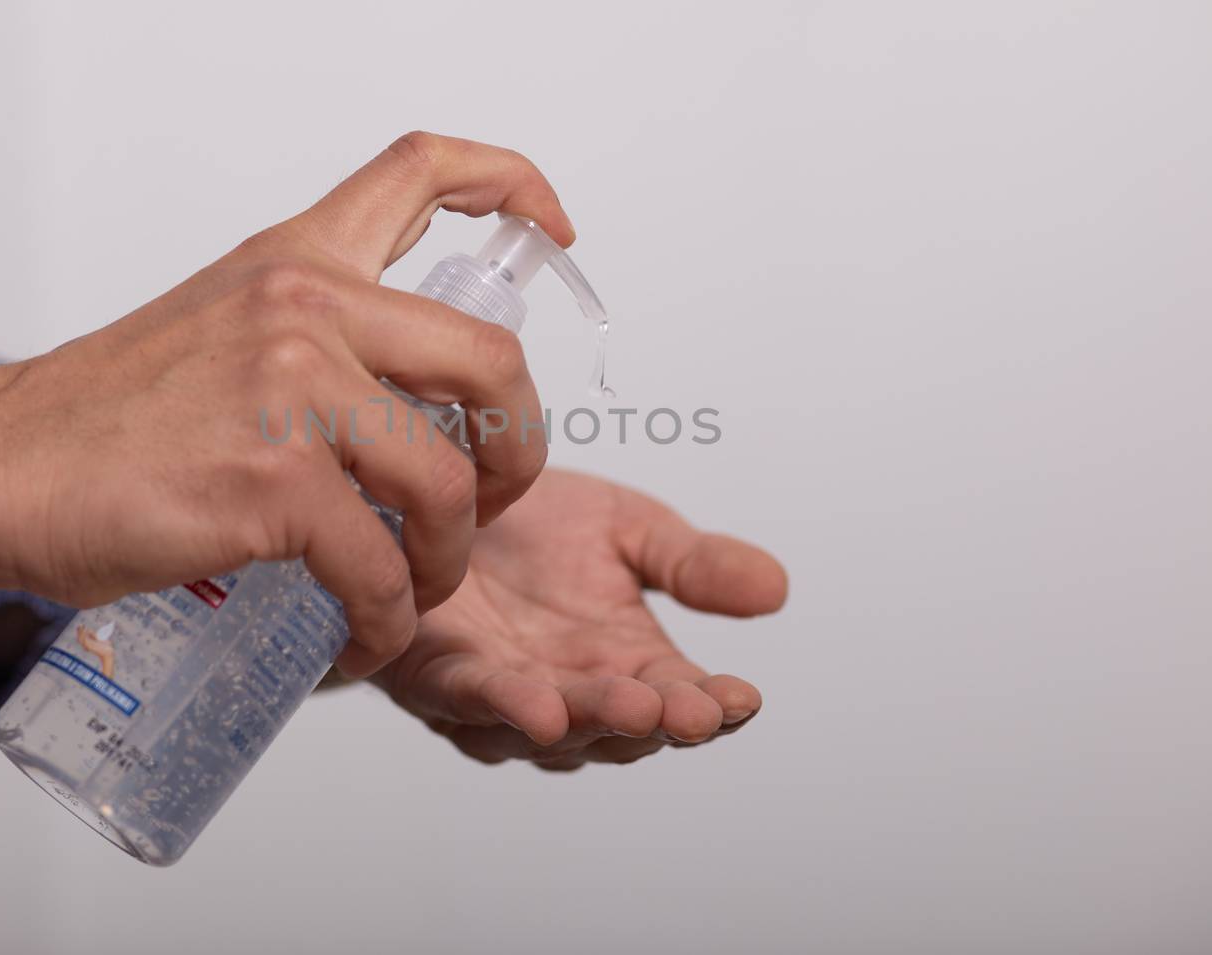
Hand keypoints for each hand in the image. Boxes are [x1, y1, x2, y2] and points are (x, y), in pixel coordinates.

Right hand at [0, 132, 573, 676]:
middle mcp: (303, 304)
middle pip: (491, 357)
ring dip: (451, 558)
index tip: (553, 228)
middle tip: (492, 499)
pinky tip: (362, 636)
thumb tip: (399, 397)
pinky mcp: (272, 481)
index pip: (422, 170)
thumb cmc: (101, 418)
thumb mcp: (216, 328)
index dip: (512, 184)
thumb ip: (306, 336)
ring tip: (414, 590)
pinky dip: (385, 619)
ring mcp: (291, 389)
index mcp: (294, 259)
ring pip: (449, 481)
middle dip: (522, 446)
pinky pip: (381, 565)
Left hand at [374, 468, 786, 767]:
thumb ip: (692, 564)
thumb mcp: (629, 528)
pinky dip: (505, 707)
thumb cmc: (530, 522)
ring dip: (593, 721)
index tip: (743, 698)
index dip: (714, 706)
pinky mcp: (435, 677)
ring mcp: (503, 693)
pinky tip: (540, 709)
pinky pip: (470, 700)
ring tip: (635, 709)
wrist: (436, 485)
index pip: (682, 698)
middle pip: (621, 727)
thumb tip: (776, 587)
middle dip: (660, 721)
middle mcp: (568, 690)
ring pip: (551, 727)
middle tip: (696, 711)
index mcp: (626, 661)